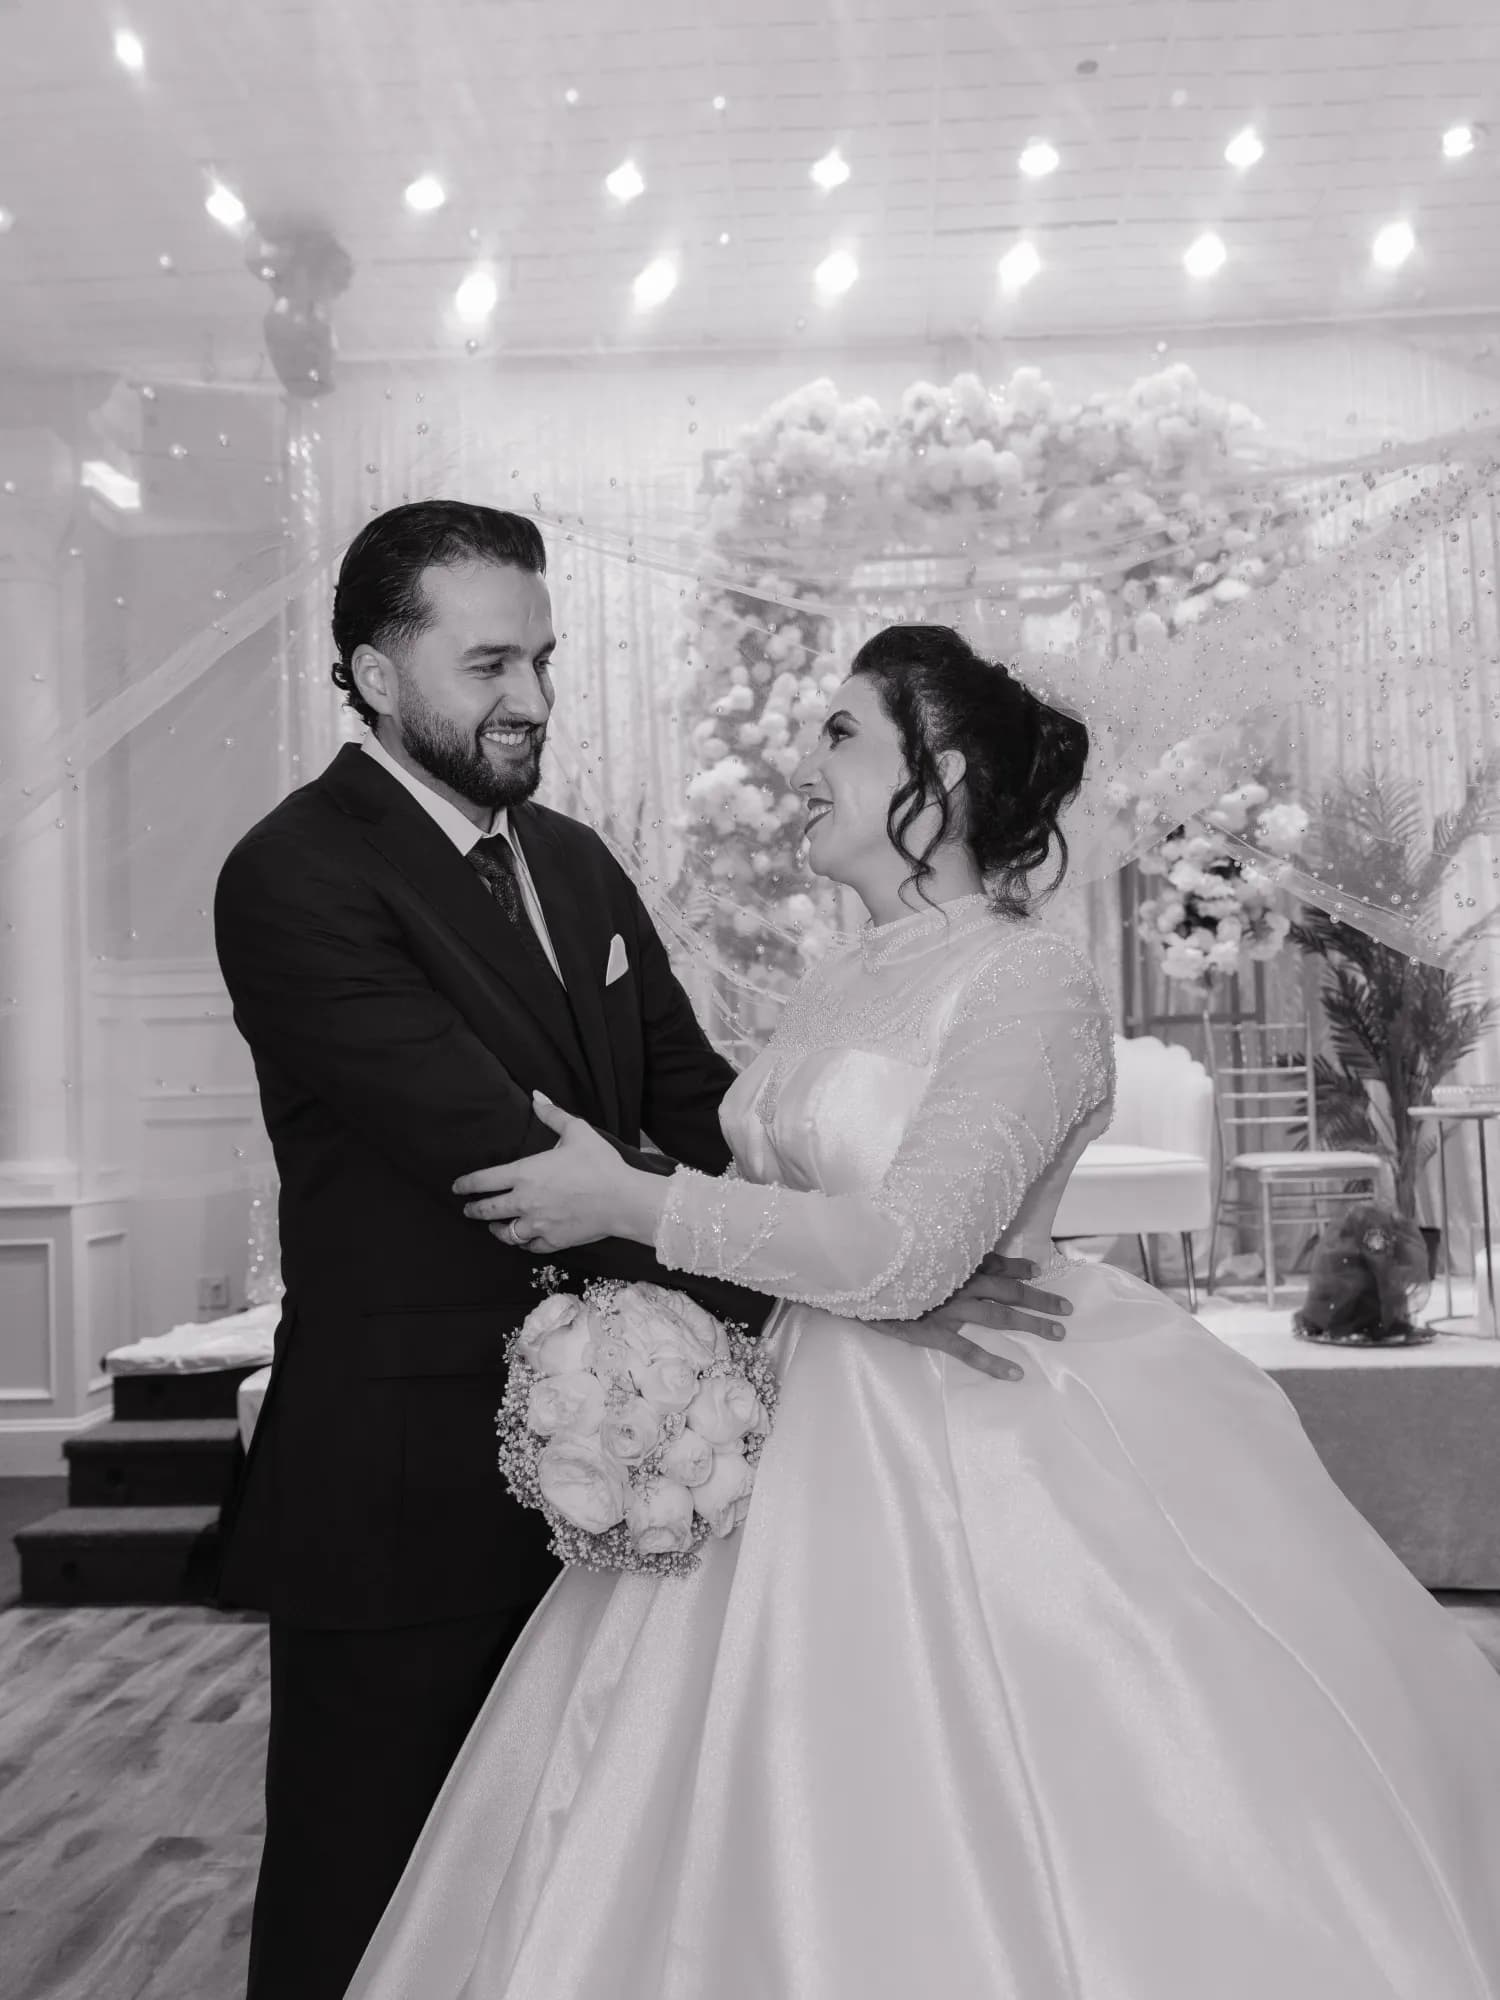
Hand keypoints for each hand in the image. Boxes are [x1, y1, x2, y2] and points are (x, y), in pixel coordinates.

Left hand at [454, 1094, 646, 1252]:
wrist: (622, 1199)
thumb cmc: (599, 1164)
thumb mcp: (577, 1131)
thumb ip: (553, 1115)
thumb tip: (537, 1096)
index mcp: (525, 1174)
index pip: (483, 1180)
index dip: (465, 1184)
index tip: (457, 1187)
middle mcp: (524, 1201)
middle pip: (488, 1209)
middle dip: (474, 1210)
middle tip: (468, 1209)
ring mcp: (537, 1224)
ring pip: (505, 1233)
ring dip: (496, 1229)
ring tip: (493, 1227)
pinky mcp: (553, 1241)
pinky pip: (529, 1246)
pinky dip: (523, 1243)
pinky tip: (523, 1239)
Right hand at [877, 1254, 1070, 1382]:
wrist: (856, 1279)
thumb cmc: (886, 1264)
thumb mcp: (914, 1251)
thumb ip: (944, 1252)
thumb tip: (971, 1253)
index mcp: (956, 1262)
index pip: (997, 1264)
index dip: (1021, 1268)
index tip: (1040, 1271)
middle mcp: (959, 1282)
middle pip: (1009, 1291)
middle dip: (1040, 1300)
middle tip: (1066, 1311)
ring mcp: (949, 1308)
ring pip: (999, 1317)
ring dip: (1030, 1324)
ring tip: (1056, 1334)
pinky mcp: (934, 1332)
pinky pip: (969, 1351)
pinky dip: (993, 1363)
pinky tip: (1016, 1373)